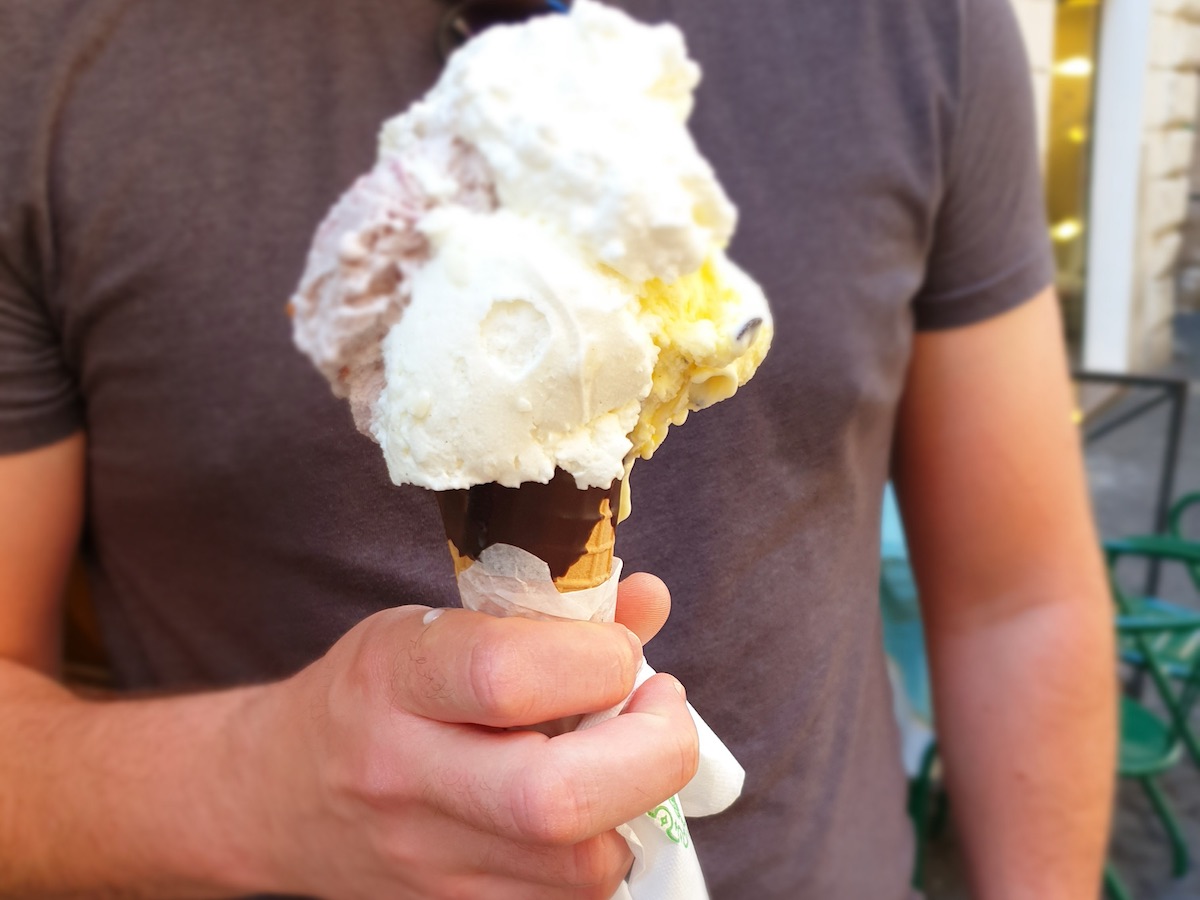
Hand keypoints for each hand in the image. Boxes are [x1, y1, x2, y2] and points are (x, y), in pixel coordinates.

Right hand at [241, 573, 695, 898]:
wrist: (279, 795)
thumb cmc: (371, 693)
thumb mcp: (437, 627)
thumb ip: (548, 615)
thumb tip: (651, 600)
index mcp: (396, 678)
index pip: (507, 676)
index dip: (597, 660)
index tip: (621, 652)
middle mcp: (405, 777)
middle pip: (554, 798)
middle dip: (652, 748)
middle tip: (662, 708)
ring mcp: (429, 862)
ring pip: (582, 867)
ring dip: (637, 804)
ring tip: (626, 754)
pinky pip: (569, 897)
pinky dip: (605, 846)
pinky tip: (595, 803)